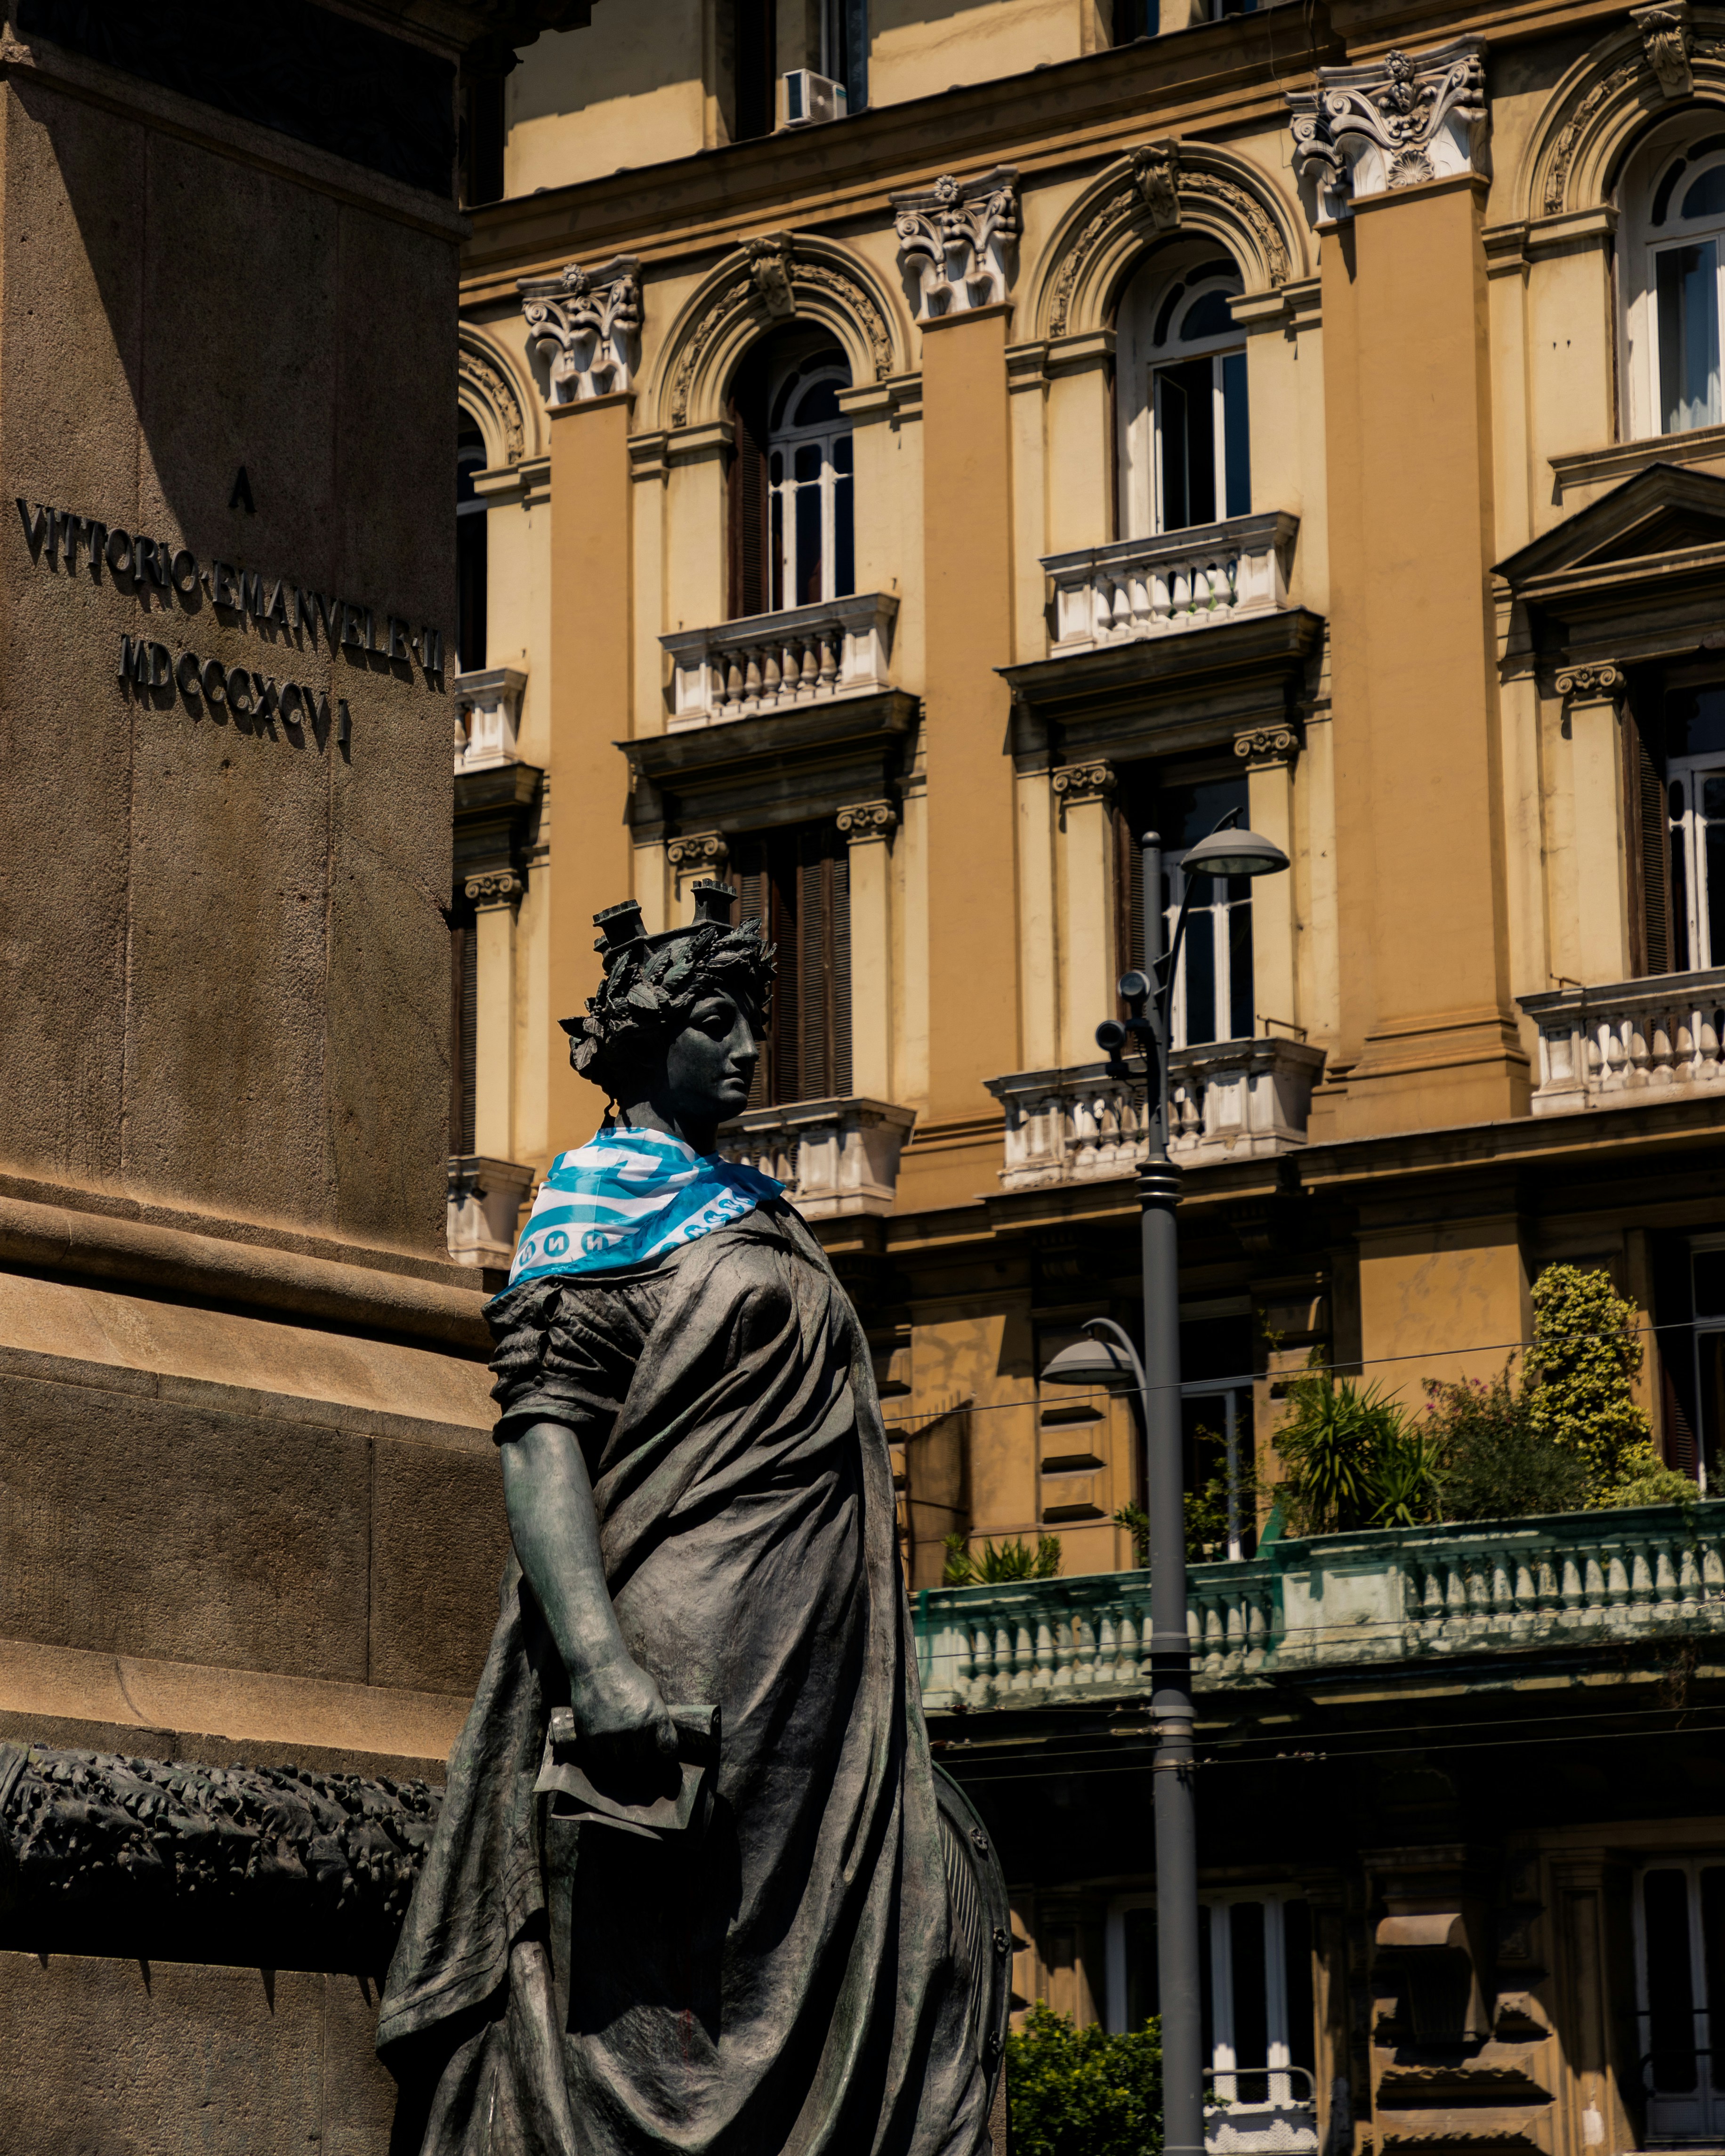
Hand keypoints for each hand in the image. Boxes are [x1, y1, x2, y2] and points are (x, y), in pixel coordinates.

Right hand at [573, 1652, 679, 1785]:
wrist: (599, 1666)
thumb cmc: (628, 1677)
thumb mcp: (652, 1692)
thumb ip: (657, 1715)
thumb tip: (661, 1740)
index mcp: (656, 1716)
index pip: (667, 1748)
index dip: (664, 1753)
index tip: (659, 1753)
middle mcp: (637, 1727)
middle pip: (642, 1759)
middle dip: (639, 1755)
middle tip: (635, 1751)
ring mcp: (614, 1733)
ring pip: (621, 1761)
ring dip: (621, 1757)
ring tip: (619, 1748)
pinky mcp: (594, 1736)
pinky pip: (602, 1758)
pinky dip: (604, 1755)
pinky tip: (606, 1746)